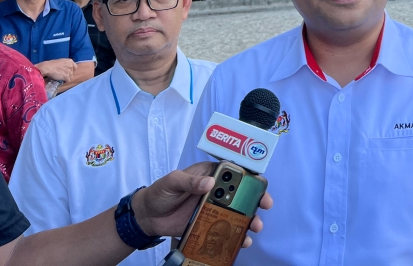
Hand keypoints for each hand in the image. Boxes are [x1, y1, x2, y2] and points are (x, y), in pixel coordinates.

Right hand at [36, 58, 75, 82]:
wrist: (47, 67)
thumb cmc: (51, 64)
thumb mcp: (61, 62)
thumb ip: (66, 65)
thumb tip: (67, 69)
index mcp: (70, 61)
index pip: (75, 67)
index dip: (71, 70)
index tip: (66, 72)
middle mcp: (71, 65)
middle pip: (72, 73)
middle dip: (68, 75)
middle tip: (62, 75)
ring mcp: (69, 71)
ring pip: (70, 77)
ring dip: (65, 78)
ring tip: (60, 77)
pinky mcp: (66, 76)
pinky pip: (67, 81)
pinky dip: (64, 81)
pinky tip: (60, 80)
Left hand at [131, 163, 272, 246]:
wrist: (148, 217)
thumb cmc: (160, 192)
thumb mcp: (173, 181)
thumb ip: (189, 181)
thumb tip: (210, 183)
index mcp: (211, 174)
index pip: (235, 172)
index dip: (250, 177)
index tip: (260, 185)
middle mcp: (217, 191)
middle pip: (242, 194)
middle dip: (257, 200)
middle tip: (264, 206)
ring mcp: (215, 209)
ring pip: (238, 213)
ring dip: (249, 220)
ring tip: (254, 227)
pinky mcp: (210, 225)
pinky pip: (226, 229)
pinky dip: (236, 236)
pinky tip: (241, 241)